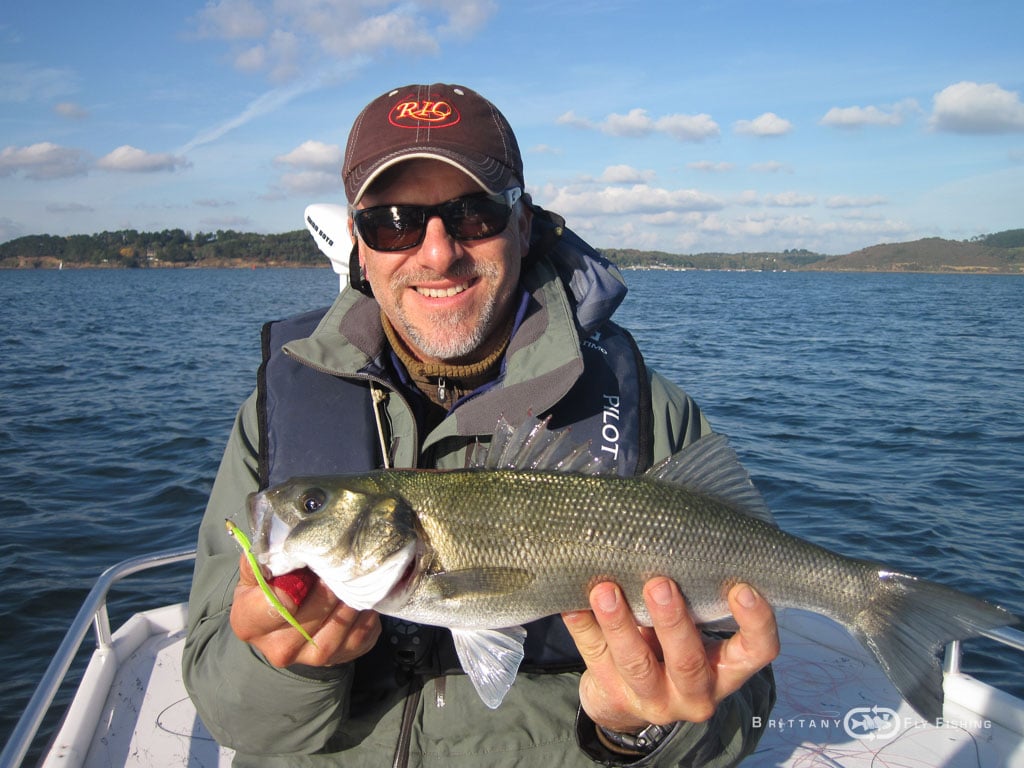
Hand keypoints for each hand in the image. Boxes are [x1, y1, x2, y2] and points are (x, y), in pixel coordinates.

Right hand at [229, 554, 380, 667]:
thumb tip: (277, 542)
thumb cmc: (270, 592)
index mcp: (250, 623)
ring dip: (349, 599)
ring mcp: (311, 658)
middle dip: (327, 587)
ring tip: (352, 577)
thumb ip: (262, 558)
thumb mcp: (255, 575)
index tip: (307, 567)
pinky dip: (366, 612)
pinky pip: (361, 634)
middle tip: (339, 565)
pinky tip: (362, 595)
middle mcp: (278, 648)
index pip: (275, 605)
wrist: (285, 626)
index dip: (295, 585)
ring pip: (338, 626)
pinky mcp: (340, 657)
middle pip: (311, 616)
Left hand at [562, 578, 778, 731]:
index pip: (758, 651)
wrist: (629, 697)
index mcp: (726, 668)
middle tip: (658, 583)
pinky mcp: (614, 696)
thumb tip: (672, 532)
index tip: (742, 587)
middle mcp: (695, 691)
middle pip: (688, 661)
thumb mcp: (693, 628)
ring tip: (605, 591)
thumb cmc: (670, 644)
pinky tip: (571, 605)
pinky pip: (594, 658)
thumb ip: (693, 596)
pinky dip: (582, 628)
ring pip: (636, 664)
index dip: (756, 622)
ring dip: (619, 624)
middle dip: (672, 621)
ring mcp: (653, 699)